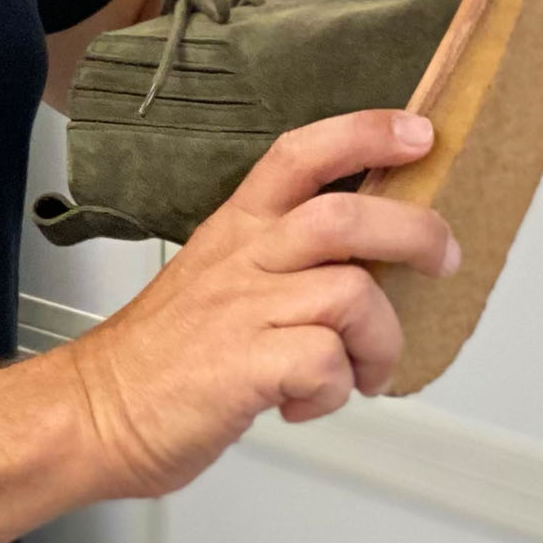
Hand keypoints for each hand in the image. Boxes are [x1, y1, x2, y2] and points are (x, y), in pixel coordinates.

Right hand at [62, 111, 454, 501]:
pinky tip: (307, 403)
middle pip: (344, 215)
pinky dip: (335, 392)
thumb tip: (364, 266)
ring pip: (352, 294)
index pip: (300, 153)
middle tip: (443, 259)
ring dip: (382, 341)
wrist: (98, 410)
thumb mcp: (217, 278)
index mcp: (236, 228)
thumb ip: (282, 262)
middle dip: (415, 232)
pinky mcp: (244, 367)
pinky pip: (326, 364)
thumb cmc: (165, 353)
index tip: (420, 133)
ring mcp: (243, 310)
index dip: (365, 133)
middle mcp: (243, 258)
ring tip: (365, 372)